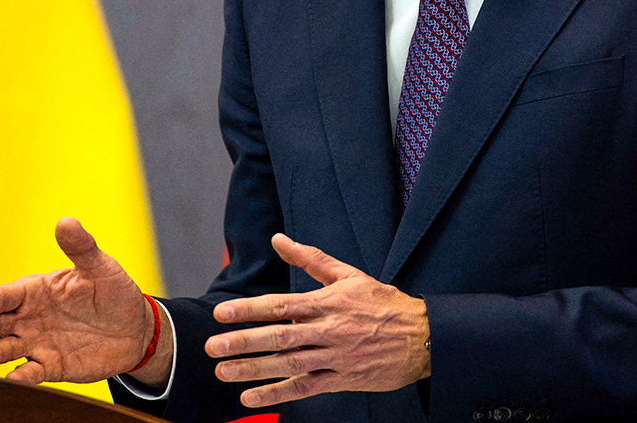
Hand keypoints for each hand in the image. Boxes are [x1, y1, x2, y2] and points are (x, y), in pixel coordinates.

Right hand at [0, 218, 168, 386]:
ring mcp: (39, 343)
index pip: (4, 295)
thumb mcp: (100, 267)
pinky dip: (21, 377)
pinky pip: (31, 372)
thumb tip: (66, 222)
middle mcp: (30, 317)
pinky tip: (14, 379)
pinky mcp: (51, 366)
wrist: (136, 329)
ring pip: (6, 349)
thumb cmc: (115, 293)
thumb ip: (81, 247)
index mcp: (36, 291)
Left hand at [206, 234, 429, 408]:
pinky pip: (305, 389)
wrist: (424, 338)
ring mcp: (335, 357)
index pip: (281, 305)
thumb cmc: (384, 303)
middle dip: (244, 342)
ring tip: (224, 371)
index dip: (249, 309)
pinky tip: (251, 398)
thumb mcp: (349, 275)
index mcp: (327, 303)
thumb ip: (311, 259)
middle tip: (212, 346)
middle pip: (280, 337)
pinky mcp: (342, 380)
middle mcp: (329, 331)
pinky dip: (277, 395)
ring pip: (289, 365)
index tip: (221, 314)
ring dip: (254, 370)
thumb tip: (279, 239)